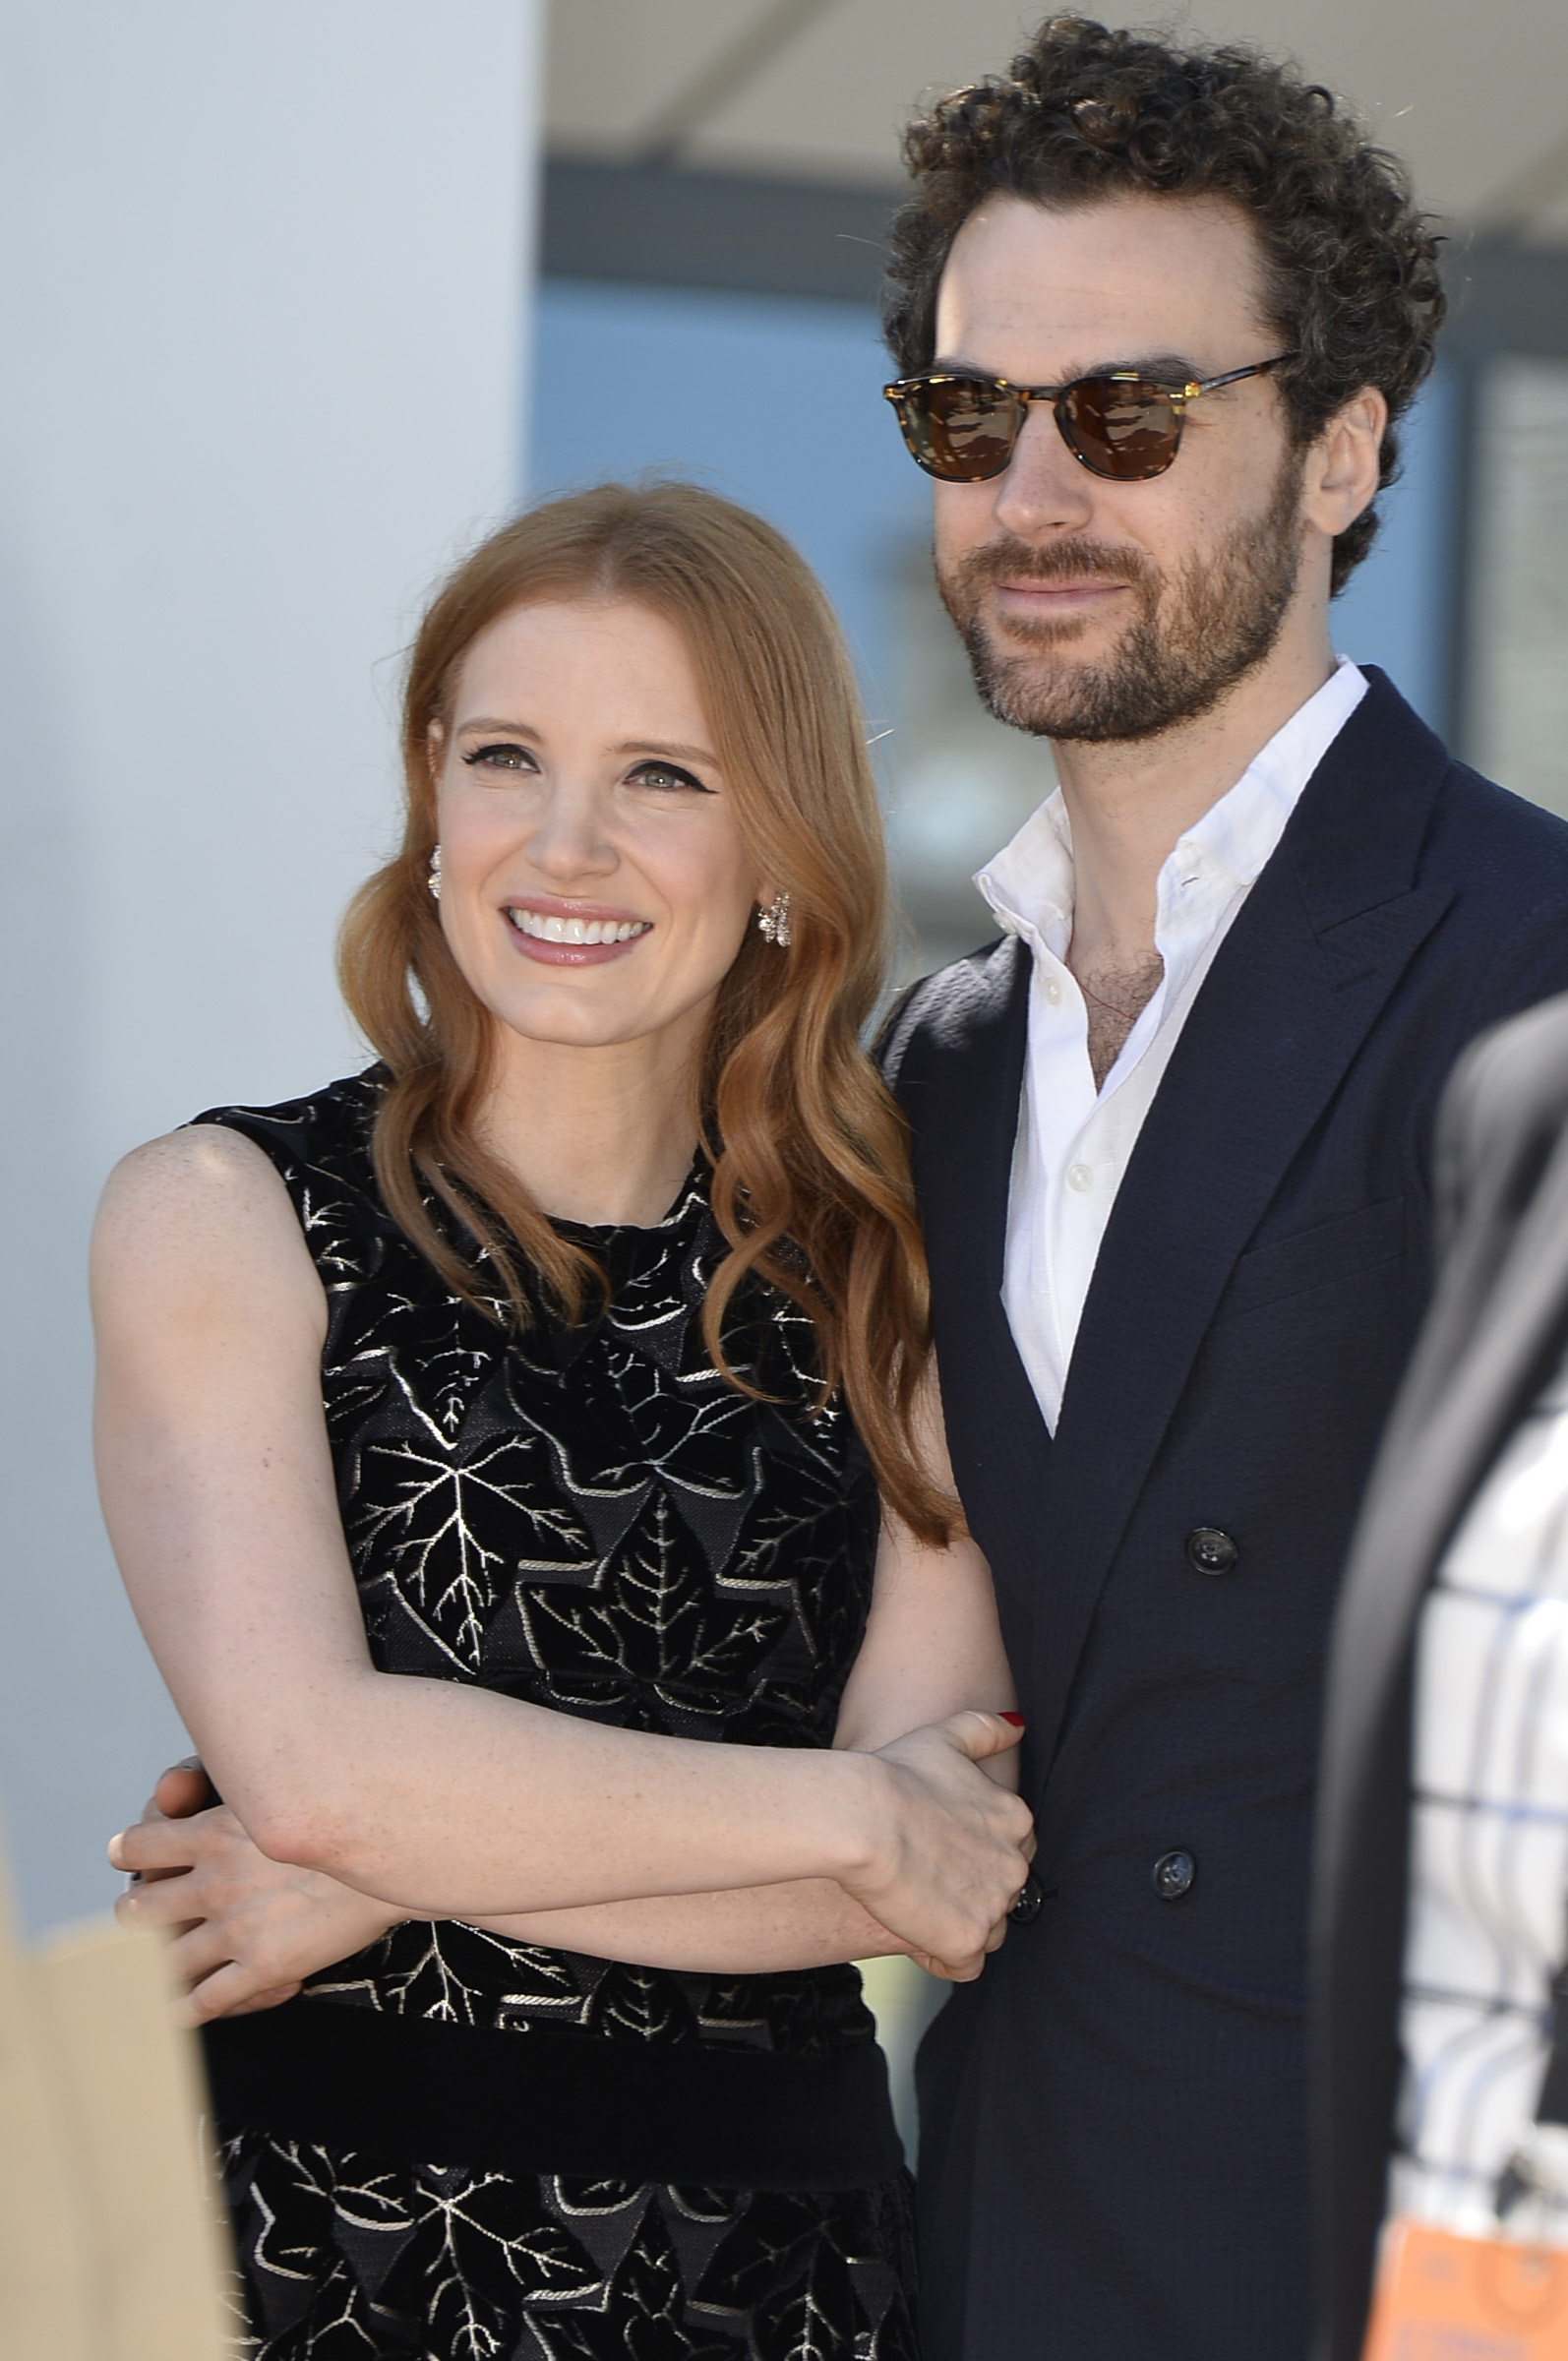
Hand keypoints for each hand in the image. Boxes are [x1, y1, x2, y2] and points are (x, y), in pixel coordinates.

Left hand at [110, 1806, 405, 2027]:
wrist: (402, 1853)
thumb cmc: (348, 1811)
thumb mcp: (284, 1789)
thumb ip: (240, 1794)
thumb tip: (195, 1788)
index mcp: (218, 1830)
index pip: (139, 1844)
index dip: (129, 1852)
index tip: (127, 1855)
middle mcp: (217, 1880)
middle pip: (137, 1909)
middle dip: (134, 1914)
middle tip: (141, 1915)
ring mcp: (237, 1928)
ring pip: (164, 1962)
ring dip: (157, 1967)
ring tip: (159, 1968)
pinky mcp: (264, 1968)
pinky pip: (203, 2002)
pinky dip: (186, 2009)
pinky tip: (184, 2008)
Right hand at [845, 1712, 1034, 1981]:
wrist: (859, 1817)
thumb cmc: (893, 1773)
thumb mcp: (945, 1736)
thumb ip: (987, 1729)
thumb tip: (1018, 1725)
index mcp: (1016, 1820)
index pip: (1012, 1850)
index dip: (975, 1855)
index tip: (940, 1851)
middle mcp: (1016, 1865)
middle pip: (1003, 1894)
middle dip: (970, 1893)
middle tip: (924, 1880)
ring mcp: (993, 1906)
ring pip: (988, 1931)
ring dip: (958, 1926)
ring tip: (916, 1907)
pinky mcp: (966, 1941)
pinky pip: (965, 1966)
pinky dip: (943, 1958)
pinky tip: (915, 1938)